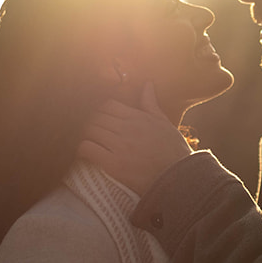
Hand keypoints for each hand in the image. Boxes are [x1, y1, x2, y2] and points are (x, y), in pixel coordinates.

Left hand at [78, 82, 192, 194]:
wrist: (178, 178)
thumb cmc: (173, 150)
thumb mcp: (164, 123)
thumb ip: (151, 104)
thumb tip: (147, 84)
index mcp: (138, 117)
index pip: (107, 105)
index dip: (100, 111)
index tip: (100, 120)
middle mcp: (127, 128)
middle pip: (95, 117)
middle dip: (91, 123)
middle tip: (91, 132)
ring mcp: (119, 146)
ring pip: (89, 131)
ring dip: (87, 135)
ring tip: (89, 141)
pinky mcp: (113, 164)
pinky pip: (87, 149)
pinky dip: (83, 149)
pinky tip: (87, 154)